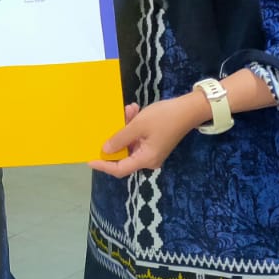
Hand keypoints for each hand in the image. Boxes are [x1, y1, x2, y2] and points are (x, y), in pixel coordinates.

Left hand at [90, 97, 205, 176]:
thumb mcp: (138, 125)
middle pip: (124, 155)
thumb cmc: (164, 117)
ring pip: (130, 143)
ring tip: (128, 110)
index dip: (103, 165)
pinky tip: (134, 110)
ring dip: (126, 126)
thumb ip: (120, 138)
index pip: (120, 169)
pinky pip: (138, 137)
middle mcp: (148, 159)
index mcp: (146, 159)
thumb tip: (105, 150)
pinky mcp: (154, 142)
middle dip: (116, 137)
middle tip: (111, 122)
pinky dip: (134, 125)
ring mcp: (152, 151)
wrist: (189, 109)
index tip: (90, 159)